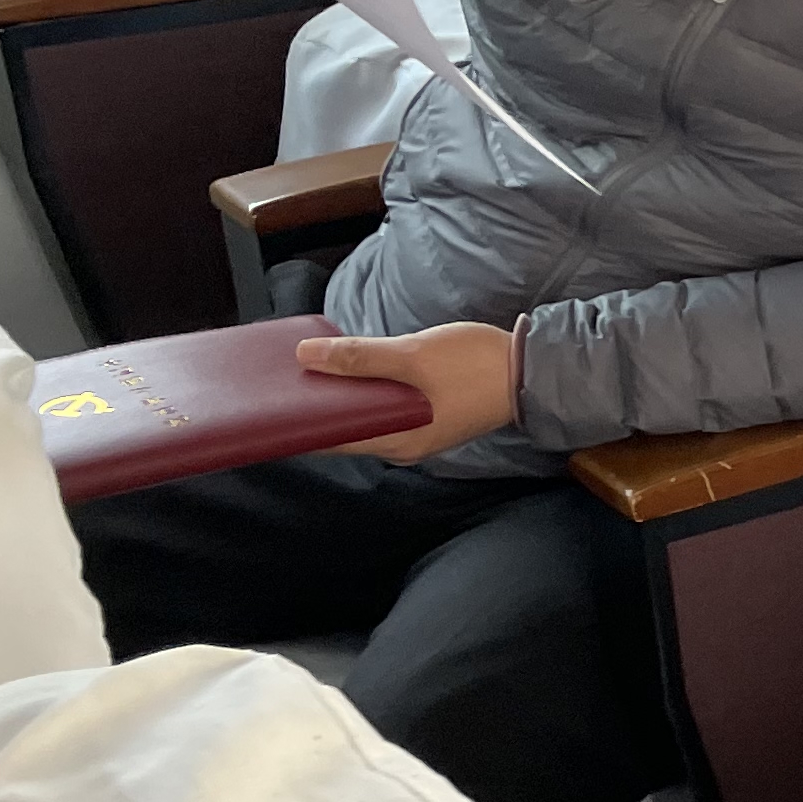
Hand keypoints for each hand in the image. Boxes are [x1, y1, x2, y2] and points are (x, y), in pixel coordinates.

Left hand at [301, 321, 518, 461]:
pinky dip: (365, 392)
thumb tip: (305, 357)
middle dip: (315, 404)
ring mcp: (416, 434)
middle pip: (344, 430)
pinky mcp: (427, 418)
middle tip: (285, 373)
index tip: (269, 401)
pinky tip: (356, 368)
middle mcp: (401, 446)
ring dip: (341, 395)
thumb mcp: (414, 355)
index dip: (297, 422)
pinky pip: (383, 409)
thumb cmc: (476, 365)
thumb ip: (360, 358)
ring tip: (314, 364)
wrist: (534, 372)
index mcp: (395, 440)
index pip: (329, 439)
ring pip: (364, 418)